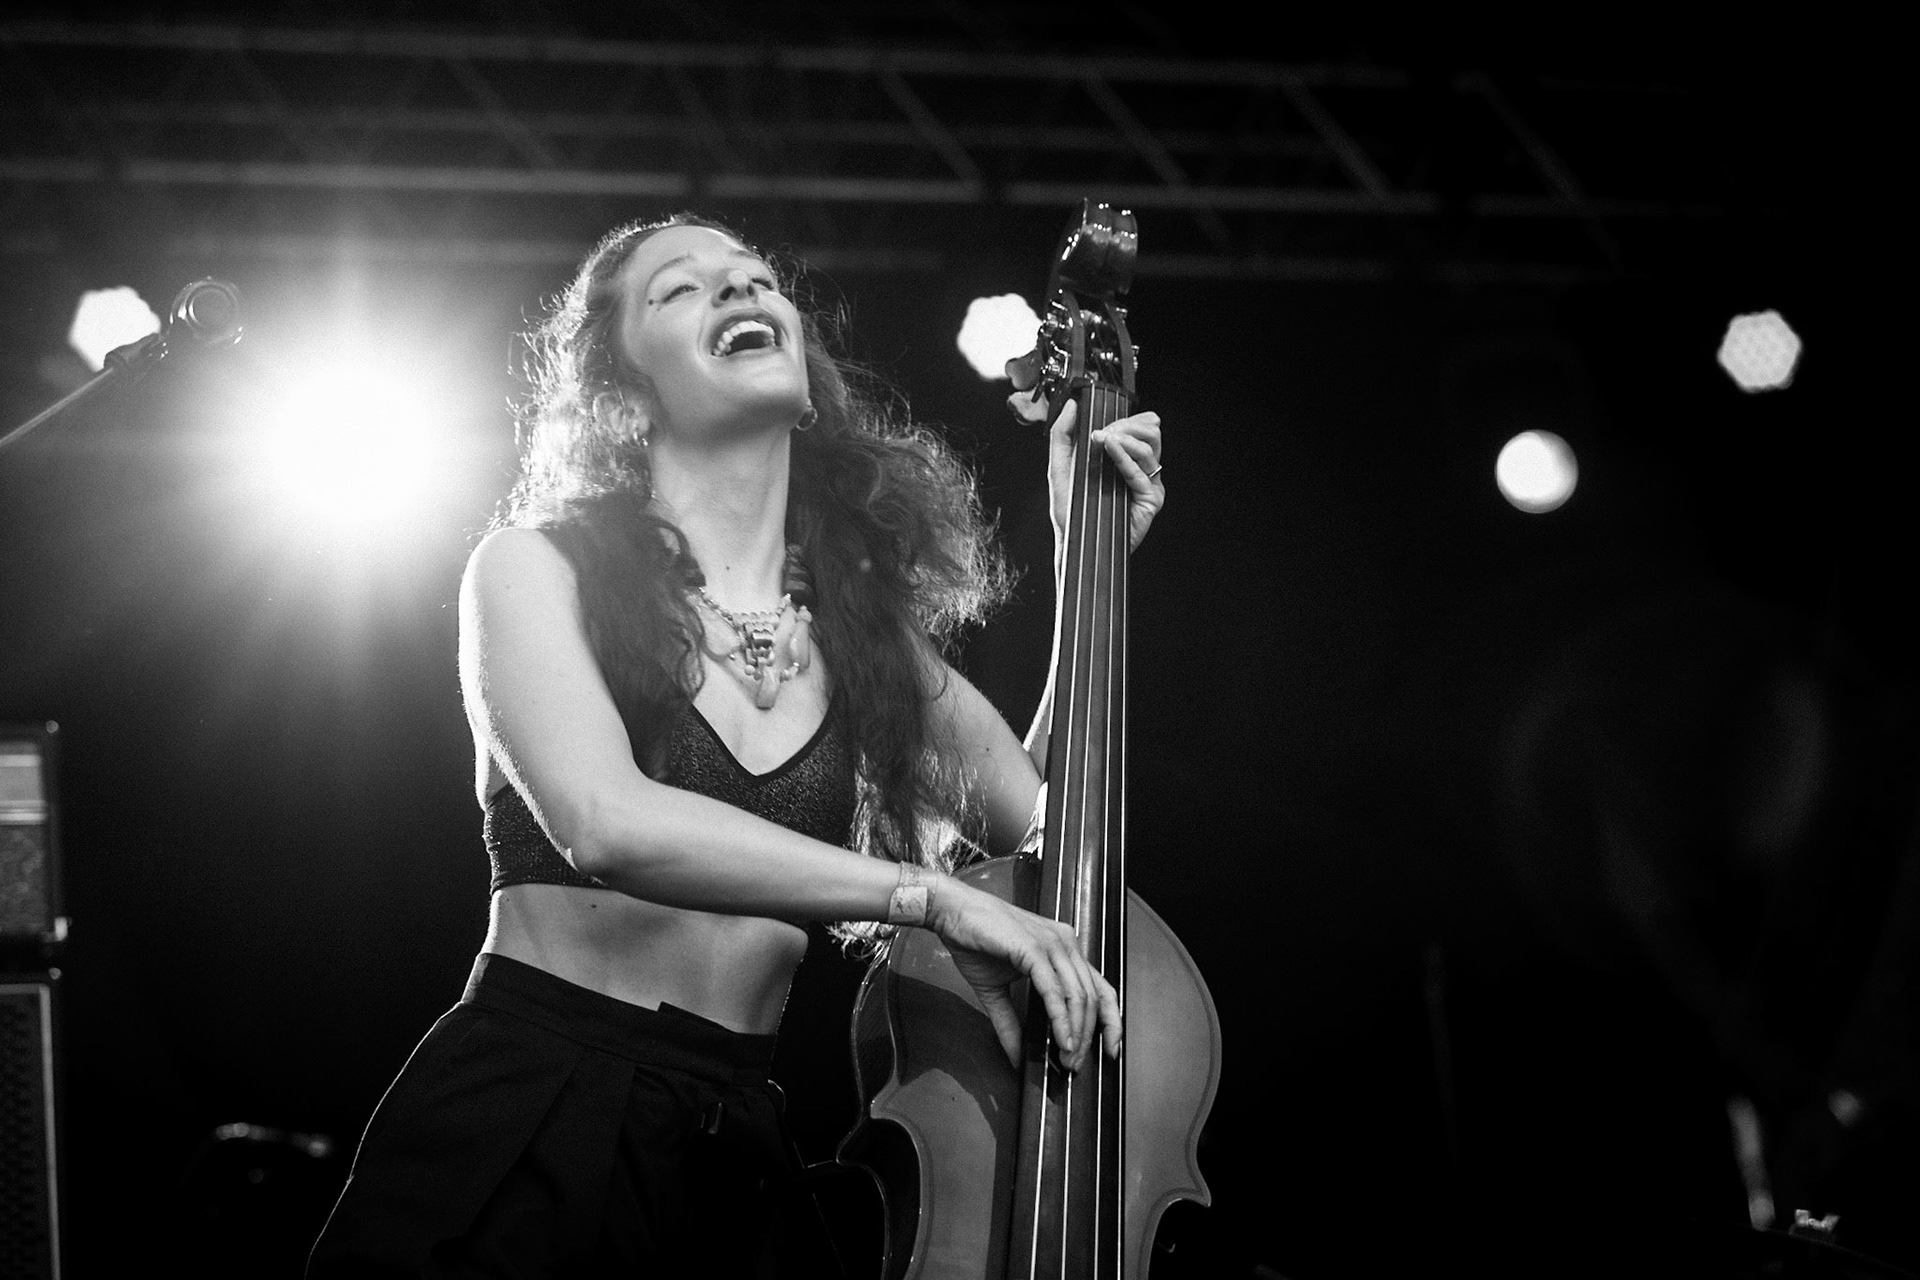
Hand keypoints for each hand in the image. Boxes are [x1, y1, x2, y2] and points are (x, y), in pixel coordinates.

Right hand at [926, 876, 1122, 1073]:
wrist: (952, 912)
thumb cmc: (975, 941)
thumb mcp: (996, 990)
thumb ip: (1011, 1022)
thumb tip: (1017, 1056)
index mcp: (1063, 949)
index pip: (1100, 988)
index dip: (1112, 1020)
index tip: (1110, 1048)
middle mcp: (1065, 943)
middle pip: (1092, 997)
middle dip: (1088, 1036)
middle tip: (1075, 1064)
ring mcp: (1052, 943)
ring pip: (1077, 995)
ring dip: (1076, 1032)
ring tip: (1067, 1057)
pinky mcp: (1034, 948)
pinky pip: (1054, 989)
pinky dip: (1060, 1018)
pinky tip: (1060, 1038)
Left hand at [1008, 391, 1163, 553]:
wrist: (1072, 542)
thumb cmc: (1069, 510)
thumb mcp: (1060, 466)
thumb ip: (1063, 435)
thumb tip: (1072, 406)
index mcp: (1125, 458)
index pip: (1141, 425)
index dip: (1125, 418)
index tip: (1099, 422)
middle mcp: (1140, 468)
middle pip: (1150, 430)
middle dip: (1124, 425)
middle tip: (1101, 434)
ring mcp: (1148, 483)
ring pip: (1150, 445)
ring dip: (1124, 437)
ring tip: (1103, 442)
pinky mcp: (1151, 499)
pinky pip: (1143, 471)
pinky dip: (1125, 457)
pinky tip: (1109, 449)